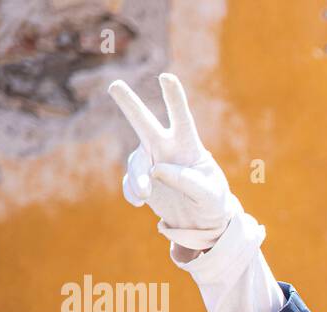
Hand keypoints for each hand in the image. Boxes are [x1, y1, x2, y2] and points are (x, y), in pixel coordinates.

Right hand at [108, 73, 240, 249]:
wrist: (201, 219)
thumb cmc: (211, 201)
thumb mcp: (209, 195)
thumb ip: (188, 182)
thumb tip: (156, 170)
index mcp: (188, 145)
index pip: (181, 118)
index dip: (174, 97)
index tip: (166, 77)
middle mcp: (166, 147)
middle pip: (145, 123)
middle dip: (130, 104)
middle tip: (115, 85)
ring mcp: (151, 162)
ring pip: (136, 161)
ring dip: (138, 177)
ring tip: (145, 194)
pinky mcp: (141, 180)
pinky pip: (131, 183)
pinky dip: (133, 192)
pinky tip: (139, 202)